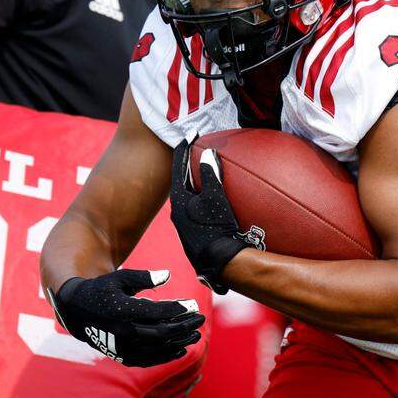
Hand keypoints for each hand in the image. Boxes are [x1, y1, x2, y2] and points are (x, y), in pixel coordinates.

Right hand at [46, 269, 204, 366]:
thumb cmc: (102, 289)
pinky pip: (148, 360)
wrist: (76, 312)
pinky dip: (166, 356)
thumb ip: (143, 277)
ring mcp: (121, 347)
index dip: (177, 310)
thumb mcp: (119, 278)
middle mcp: (121, 332)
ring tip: (195, 334)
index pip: (156, 312)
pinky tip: (180, 349)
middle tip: (200, 319)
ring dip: (179, 342)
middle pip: (161, 333)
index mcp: (121, 310)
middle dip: (184, 327)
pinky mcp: (121, 356)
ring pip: (157, 349)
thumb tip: (167, 275)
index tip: (192, 305)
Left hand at [169, 140, 261, 292]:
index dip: (184, 148)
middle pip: (182, 179)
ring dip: (197, 180)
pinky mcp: (196, 231)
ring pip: (190, 193)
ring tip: (205, 168)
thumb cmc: (216, 230)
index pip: (178, 166)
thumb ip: (211, 175)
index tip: (190, 134)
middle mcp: (178, 210)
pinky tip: (217, 196)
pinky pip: (198, 205)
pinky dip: (205, 194)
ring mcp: (186, 222)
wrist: (220, 263)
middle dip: (189, 163)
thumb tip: (208, 153)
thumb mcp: (215, 199)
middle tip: (196, 147)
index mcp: (179, 199)